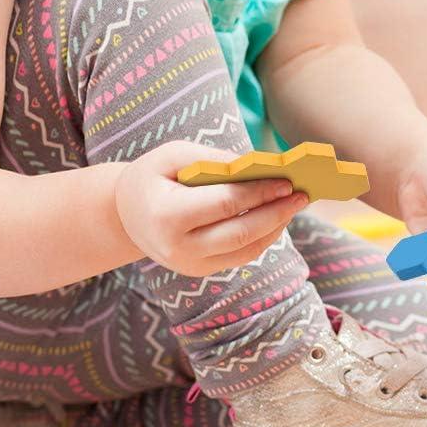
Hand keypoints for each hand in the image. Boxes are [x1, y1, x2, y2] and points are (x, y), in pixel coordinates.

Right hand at [114, 141, 307, 275]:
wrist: (124, 215)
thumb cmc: (152, 176)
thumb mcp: (174, 155)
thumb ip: (214, 159)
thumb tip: (257, 165)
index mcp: (167, 216)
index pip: (224, 205)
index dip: (258, 193)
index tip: (286, 181)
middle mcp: (178, 248)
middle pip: (240, 233)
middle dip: (276, 213)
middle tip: (302, 195)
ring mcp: (190, 265)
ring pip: (245, 250)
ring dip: (275, 227)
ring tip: (296, 204)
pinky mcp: (200, 271)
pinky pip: (240, 256)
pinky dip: (263, 237)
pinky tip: (278, 216)